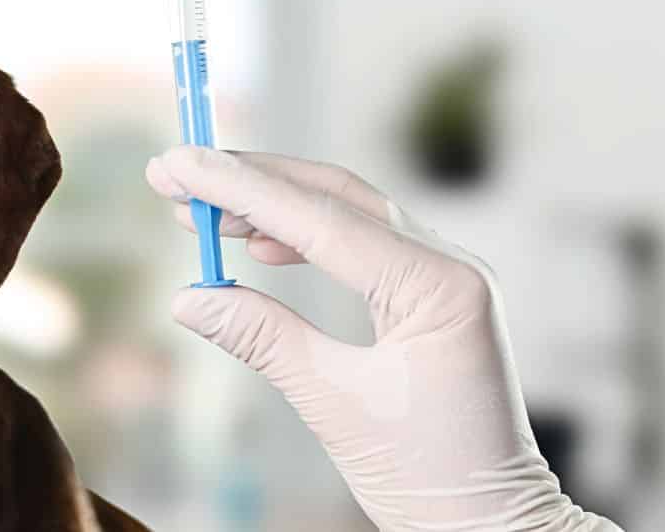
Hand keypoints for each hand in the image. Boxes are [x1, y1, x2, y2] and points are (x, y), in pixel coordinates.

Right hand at [145, 146, 619, 531]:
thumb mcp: (333, 405)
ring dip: (271, 204)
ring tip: (202, 209)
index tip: (177, 167)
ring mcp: (445, 275)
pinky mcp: (431, 294)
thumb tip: (190, 297)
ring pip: (345, 212)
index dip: (240, 188)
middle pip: (333, 195)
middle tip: (174, 173)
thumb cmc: (427, 474)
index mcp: (437, 286)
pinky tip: (259, 244)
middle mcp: (450, 264)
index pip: (321, 219)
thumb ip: (263, 338)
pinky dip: (303, 235)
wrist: (490, 521)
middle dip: (250, 181)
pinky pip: (360, 243)